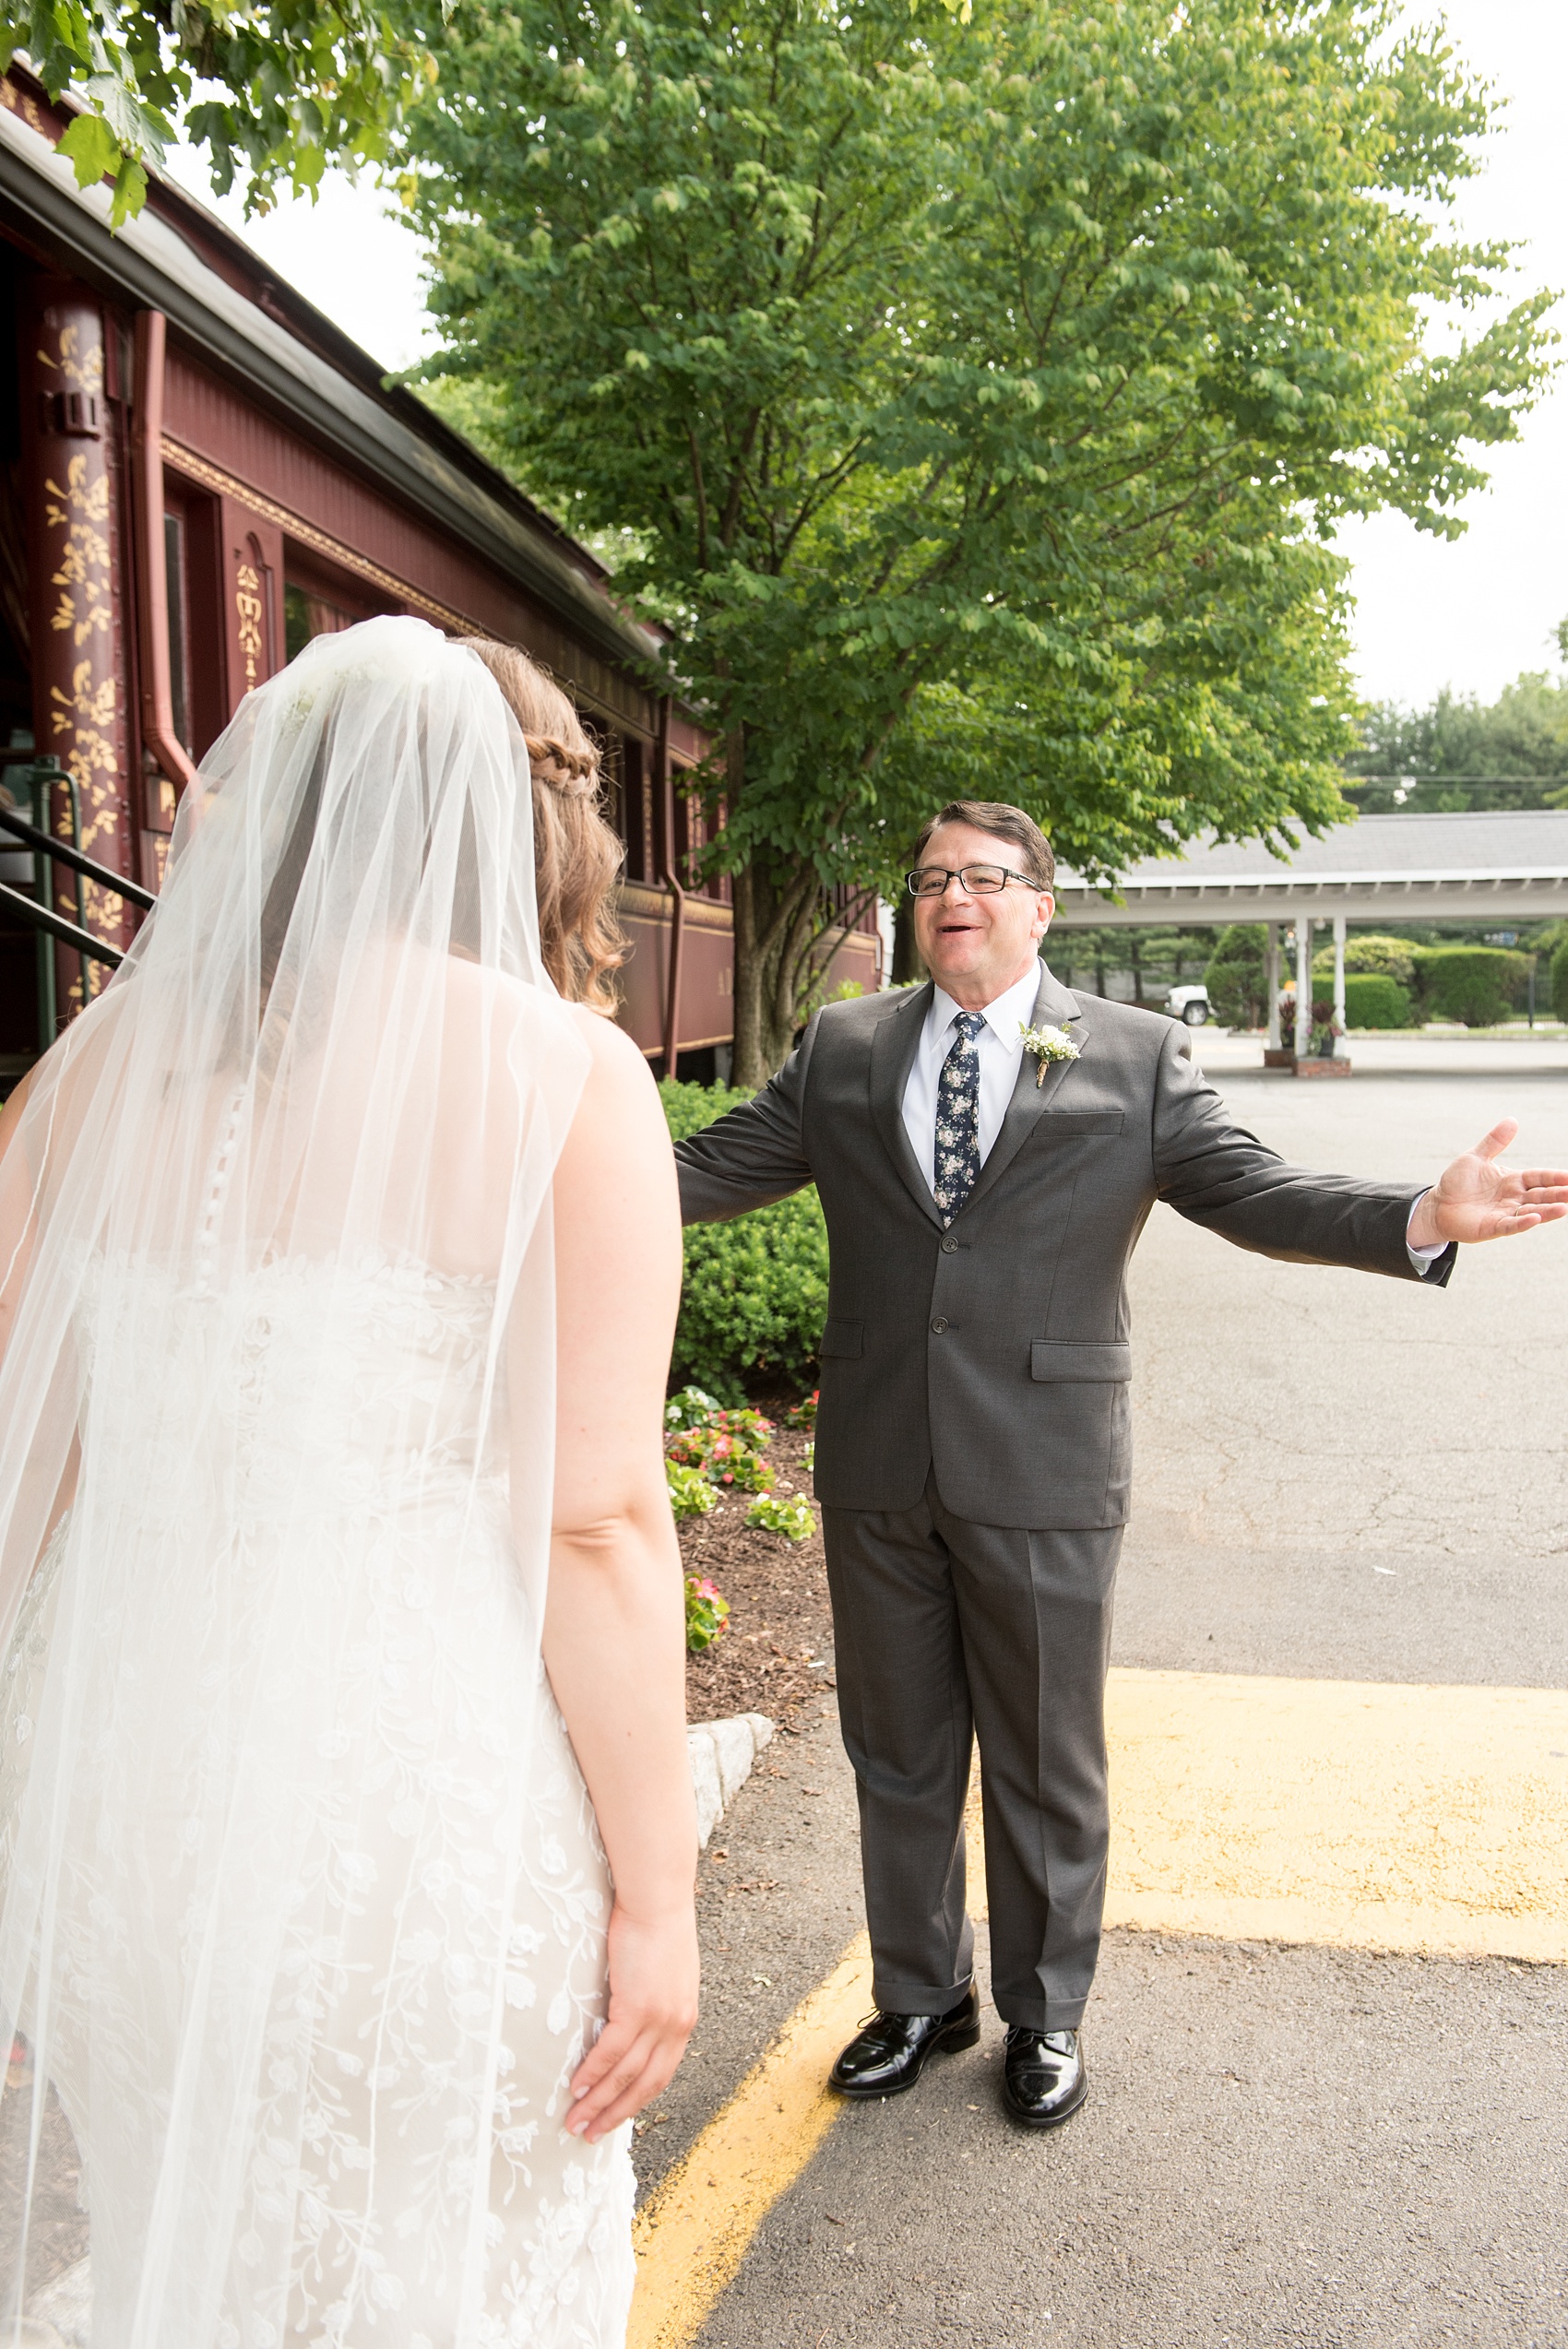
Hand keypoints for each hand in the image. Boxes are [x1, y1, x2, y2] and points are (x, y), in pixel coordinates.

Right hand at [565, 1899, 699, 2142]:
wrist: (658, 1899)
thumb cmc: (655, 1927)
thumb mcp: (662, 1973)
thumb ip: (651, 2001)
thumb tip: (628, 2018)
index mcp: (683, 2019)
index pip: (661, 2073)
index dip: (636, 2099)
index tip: (614, 2117)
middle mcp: (676, 2025)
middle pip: (645, 2084)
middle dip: (616, 2114)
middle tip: (590, 2135)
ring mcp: (659, 2018)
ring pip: (626, 2075)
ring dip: (598, 2102)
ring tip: (575, 2121)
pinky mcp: (637, 2006)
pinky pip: (612, 2051)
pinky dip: (593, 2073)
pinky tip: (576, 2087)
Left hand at [1407, 1119, 1567, 1247]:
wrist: (1437, 1205)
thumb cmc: (1458, 1182)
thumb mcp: (1475, 1157)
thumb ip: (1494, 1141)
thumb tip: (1512, 1120)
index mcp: (1512, 1180)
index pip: (1538, 1178)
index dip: (1554, 1177)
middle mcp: (1513, 1198)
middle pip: (1541, 1195)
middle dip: (1558, 1194)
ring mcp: (1505, 1213)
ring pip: (1531, 1211)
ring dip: (1547, 1210)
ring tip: (1564, 1208)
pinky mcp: (1493, 1227)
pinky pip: (1511, 1225)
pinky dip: (1523, 1222)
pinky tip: (1535, 1218)